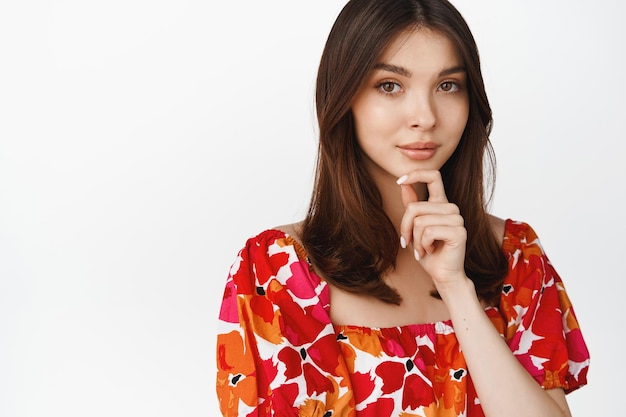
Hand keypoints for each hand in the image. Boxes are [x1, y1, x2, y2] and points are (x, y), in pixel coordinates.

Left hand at [397, 170, 467, 289]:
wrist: (442, 274)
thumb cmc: (429, 252)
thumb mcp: (415, 227)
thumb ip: (412, 206)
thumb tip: (403, 184)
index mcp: (441, 204)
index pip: (433, 176)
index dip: (416, 174)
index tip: (399, 180)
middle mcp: (451, 208)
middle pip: (415, 208)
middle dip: (405, 227)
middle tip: (408, 242)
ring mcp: (457, 219)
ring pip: (420, 221)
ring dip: (415, 239)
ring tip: (423, 248)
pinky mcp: (459, 232)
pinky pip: (428, 232)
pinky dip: (423, 244)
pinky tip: (431, 250)